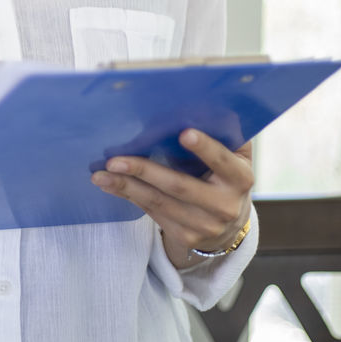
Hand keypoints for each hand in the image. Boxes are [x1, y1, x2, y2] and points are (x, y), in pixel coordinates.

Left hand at [91, 129, 253, 269]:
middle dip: (144, 171)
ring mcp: (204, 225)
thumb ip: (225, 135)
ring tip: (101, 174)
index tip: (184, 133)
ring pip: (159, 202)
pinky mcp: (185, 236)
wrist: (228, 227)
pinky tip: (110, 185)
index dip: (205, 148)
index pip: (223, 161)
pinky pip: (152, 212)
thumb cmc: (225, 177)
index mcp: (240, 178)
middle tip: (115, 160)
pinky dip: (129, 196)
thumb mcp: (235, 157)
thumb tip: (203, 105)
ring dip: (126, 187)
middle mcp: (224, 205)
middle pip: (180, 186)